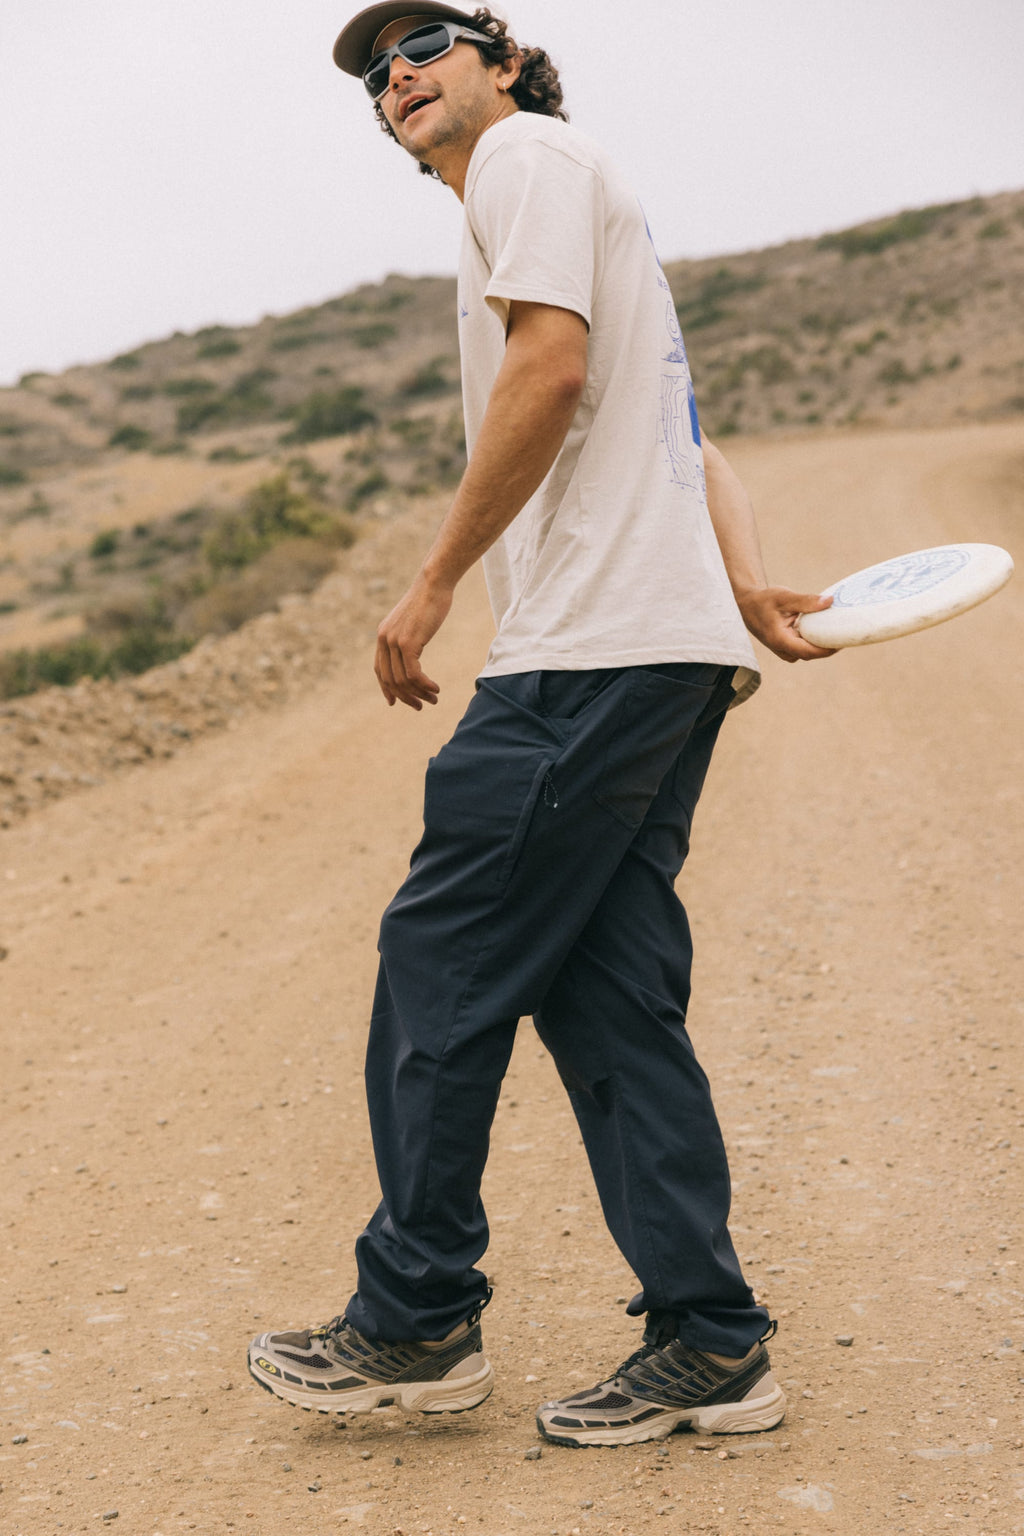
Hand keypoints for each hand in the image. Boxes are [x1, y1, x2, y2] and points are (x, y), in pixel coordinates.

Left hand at [374, 572, 453, 708]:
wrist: (434, 584)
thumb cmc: (429, 600)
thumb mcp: (413, 621)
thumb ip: (407, 635)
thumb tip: (412, 649)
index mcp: (383, 636)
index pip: (379, 671)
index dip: (387, 690)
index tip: (397, 702)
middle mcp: (384, 640)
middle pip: (390, 680)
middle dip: (406, 697)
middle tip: (421, 706)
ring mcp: (394, 641)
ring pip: (403, 680)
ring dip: (419, 693)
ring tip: (433, 699)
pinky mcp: (408, 643)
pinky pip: (413, 674)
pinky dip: (424, 685)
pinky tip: (435, 688)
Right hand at [736, 586, 836, 662]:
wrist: (748, 607)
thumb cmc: (764, 601)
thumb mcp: (784, 597)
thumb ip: (806, 601)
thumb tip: (830, 601)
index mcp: (780, 640)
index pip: (809, 652)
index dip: (828, 649)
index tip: (844, 640)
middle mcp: (783, 650)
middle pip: (813, 654)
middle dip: (830, 646)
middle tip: (849, 633)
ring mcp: (786, 651)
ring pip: (811, 652)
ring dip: (824, 643)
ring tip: (841, 630)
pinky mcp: (789, 647)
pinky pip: (807, 647)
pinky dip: (818, 639)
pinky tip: (829, 629)